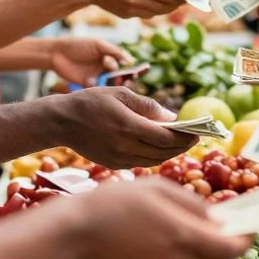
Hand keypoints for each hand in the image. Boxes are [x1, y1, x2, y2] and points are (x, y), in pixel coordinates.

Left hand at [49, 37, 129, 85]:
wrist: (57, 53)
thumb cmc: (78, 45)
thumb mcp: (98, 45)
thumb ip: (114, 52)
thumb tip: (130, 61)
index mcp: (110, 58)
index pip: (126, 66)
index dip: (134, 69)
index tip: (140, 71)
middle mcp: (106, 70)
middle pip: (121, 77)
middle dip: (126, 79)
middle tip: (127, 78)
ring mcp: (98, 78)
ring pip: (112, 85)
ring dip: (116, 84)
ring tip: (115, 80)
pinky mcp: (89, 87)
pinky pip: (100, 90)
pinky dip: (103, 88)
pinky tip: (99, 83)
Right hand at [52, 87, 196, 167]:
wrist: (61, 122)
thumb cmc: (91, 102)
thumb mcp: (121, 94)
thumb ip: (147, 106)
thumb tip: (171, 116)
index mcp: (129, 126)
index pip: (166, 138)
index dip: (185, 137)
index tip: (198, 132)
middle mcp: (125, 146)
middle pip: (164, 152)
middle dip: (182, 146)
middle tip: (195, 139)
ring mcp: (119, 158)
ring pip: (154, 160)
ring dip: (170, 153)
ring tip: (182, 144)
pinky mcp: (113, 164)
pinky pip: (141, 163)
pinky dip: (155, 157)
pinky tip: (161, 149)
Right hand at [67, 179, 251, 258]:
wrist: (75, 232)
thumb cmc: (116, 202)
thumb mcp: (159, 189)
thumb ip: (195, 206)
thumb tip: (223, 218)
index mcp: (183, 235)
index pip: (232, 249)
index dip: (246, 240)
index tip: (251, 229)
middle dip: (225, 251)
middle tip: (221, 232)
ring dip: (199, 256)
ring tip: (180, 234)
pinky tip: (155, 246)